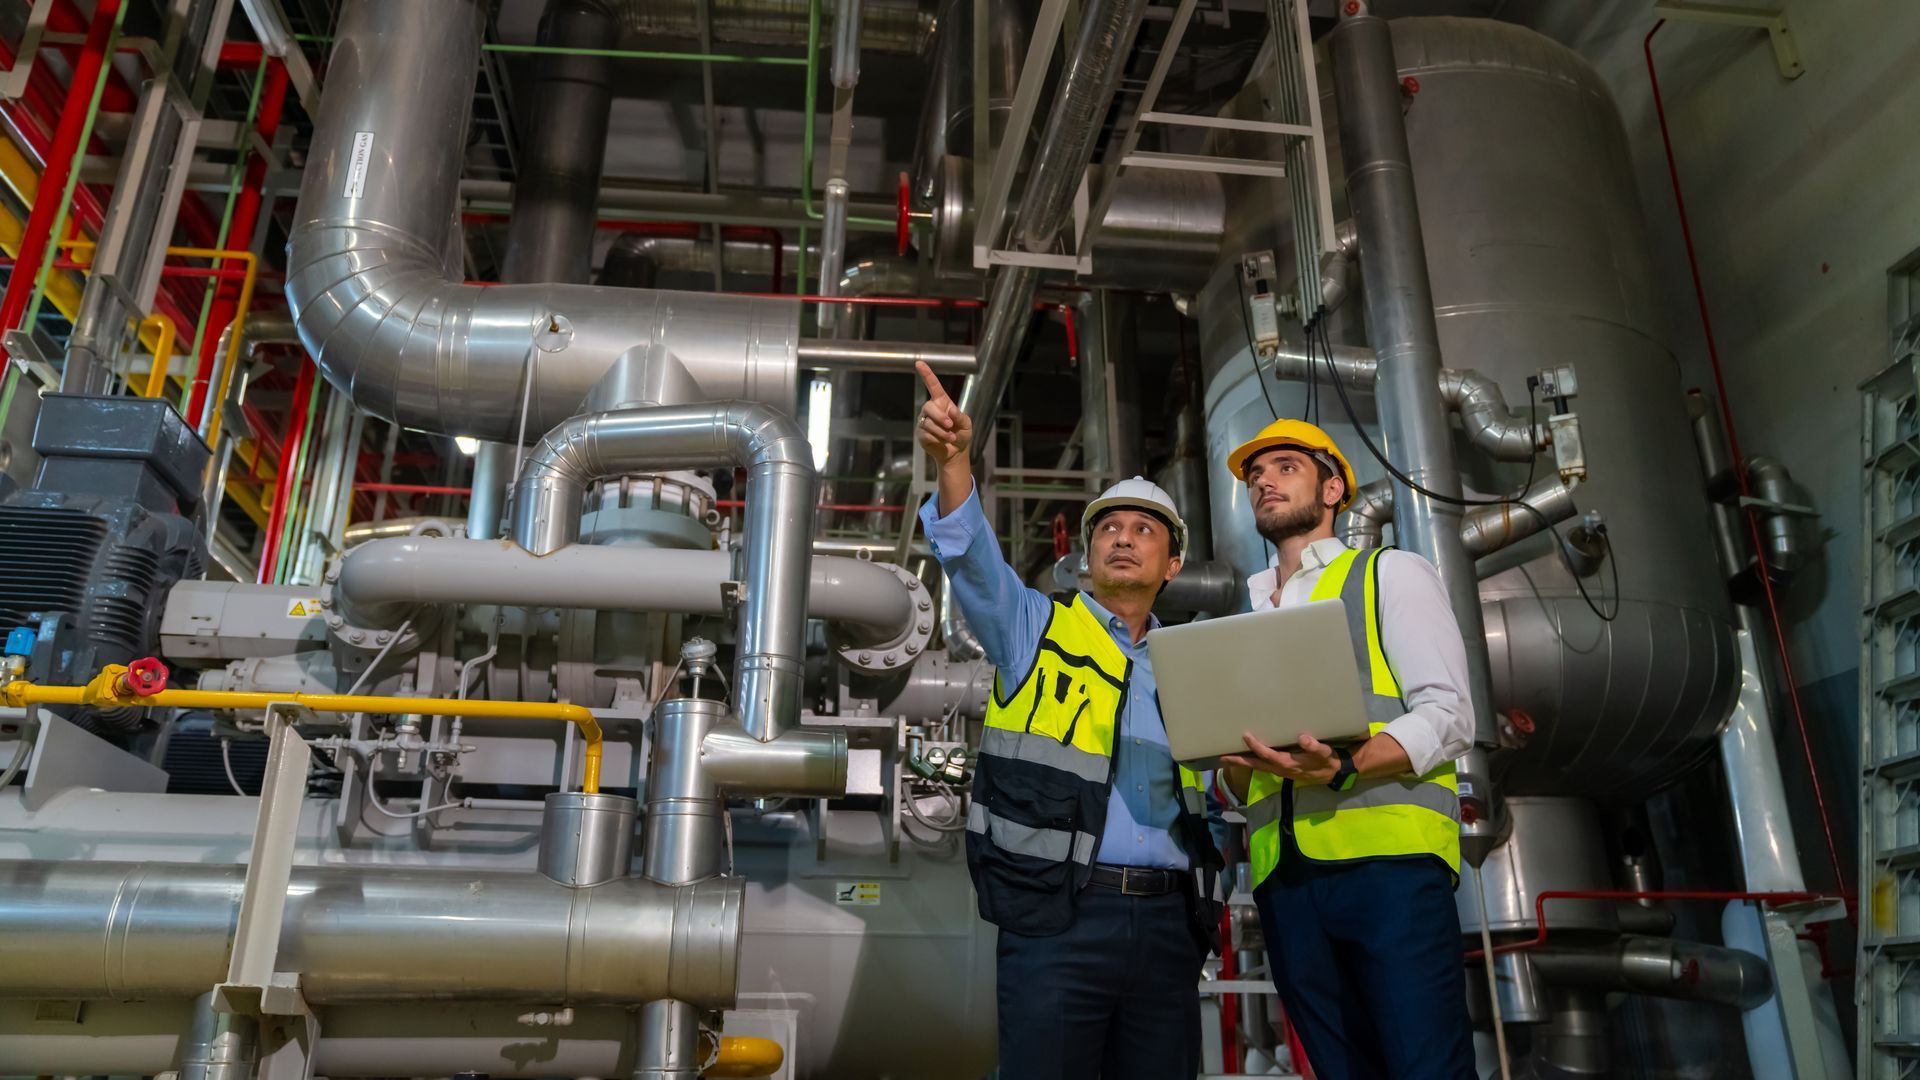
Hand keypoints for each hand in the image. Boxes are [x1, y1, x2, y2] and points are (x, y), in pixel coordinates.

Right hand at [916, 361, 971, 465]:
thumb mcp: (966, 424)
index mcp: (942, 402)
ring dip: (942, 431)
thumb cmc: (961, 434)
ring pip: (928, 422)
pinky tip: (944, 441)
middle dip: (940, 417)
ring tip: (951, 437)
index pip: (933, 385)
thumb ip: (960, 416)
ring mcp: (924, 421)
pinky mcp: (920, 433)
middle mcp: (930, 409)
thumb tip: (950, 410)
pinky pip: (926, 433)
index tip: (919, 363)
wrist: (956, 452)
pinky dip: (937, 438)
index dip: (926, 374)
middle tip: (950, 425)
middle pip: (928, 407)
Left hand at [1218, 731, 1340, 783]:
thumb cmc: (1327, 761)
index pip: (1268, 754)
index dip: (1256, 746)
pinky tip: (1246, 757)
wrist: (1333, 773)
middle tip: (1222, 757)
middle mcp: (1281, 769)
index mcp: (1289, 763)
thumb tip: (1303, 738)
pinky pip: (1262, 766)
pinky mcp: (1282, 769)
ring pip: (1257, 767)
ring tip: (1227, 758)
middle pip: (1256, 765)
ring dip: (1243, 762)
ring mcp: (1280, 771)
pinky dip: (1252, 762)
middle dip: (1239, 760)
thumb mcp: (1325, 753)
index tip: (1246, 735)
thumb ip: (1314, 746)